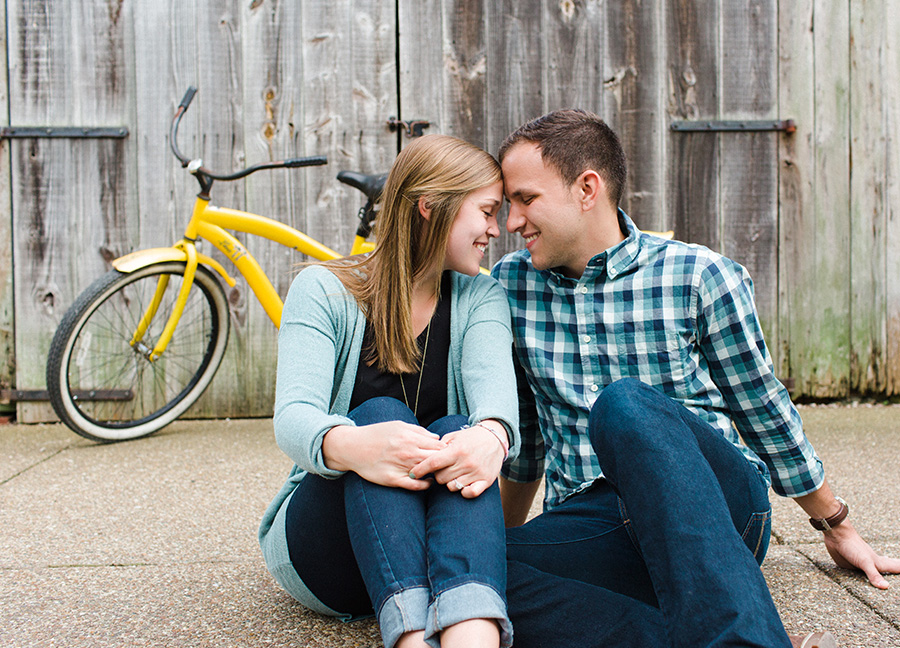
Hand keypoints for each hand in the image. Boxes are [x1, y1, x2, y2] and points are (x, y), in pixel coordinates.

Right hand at [322, 422, 446, 489]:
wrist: (353, 447)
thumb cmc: (377, 434)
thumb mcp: (398, 425)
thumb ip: (419, 431)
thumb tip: (437, 438)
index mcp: (410, 438)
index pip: (439, 446)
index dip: (447, 450)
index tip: (448, 453)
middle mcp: (407, 453)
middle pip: (437, 460)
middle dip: (444, 463)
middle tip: (447, 465)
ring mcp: (400, 467)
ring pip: (428, 473)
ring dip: (435, 473)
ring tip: (438, 472)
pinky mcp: (392, 480)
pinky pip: (415, 486)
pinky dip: (425, 485)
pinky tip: (427, 482)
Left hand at [409, 425, 505, 497]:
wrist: (494, 438)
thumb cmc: (470, 438)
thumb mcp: (454, 437)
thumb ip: (439, 446)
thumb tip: (424, 457)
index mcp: (457, 450)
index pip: (434, 462)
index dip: (420, 469)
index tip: (412, 473)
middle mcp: (466, 462)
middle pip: (441, 477)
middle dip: (438, 475)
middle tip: (443, 469)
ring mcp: (476, 472)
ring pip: (452, 486)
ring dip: (449, 482)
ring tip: (454, 474)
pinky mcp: (486, 480)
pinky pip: (470, 493)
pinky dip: (464, 492)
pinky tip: (462, 485)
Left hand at [822, 521, 899, 588]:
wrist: (836, 534)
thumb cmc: (853, 545)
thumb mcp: (865, 562)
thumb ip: (874, 574)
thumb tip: (886, 586)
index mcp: (878, 563)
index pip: (895, 567)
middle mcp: (871, 564)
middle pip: (886, 568)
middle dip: (894, 569)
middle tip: (899, 569)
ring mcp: (861, 564)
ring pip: (872, 571)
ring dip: (879, 574)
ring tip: (886, 574)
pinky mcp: (849, 566)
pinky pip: (857, 573)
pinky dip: (862, 575)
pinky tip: (861, 575)